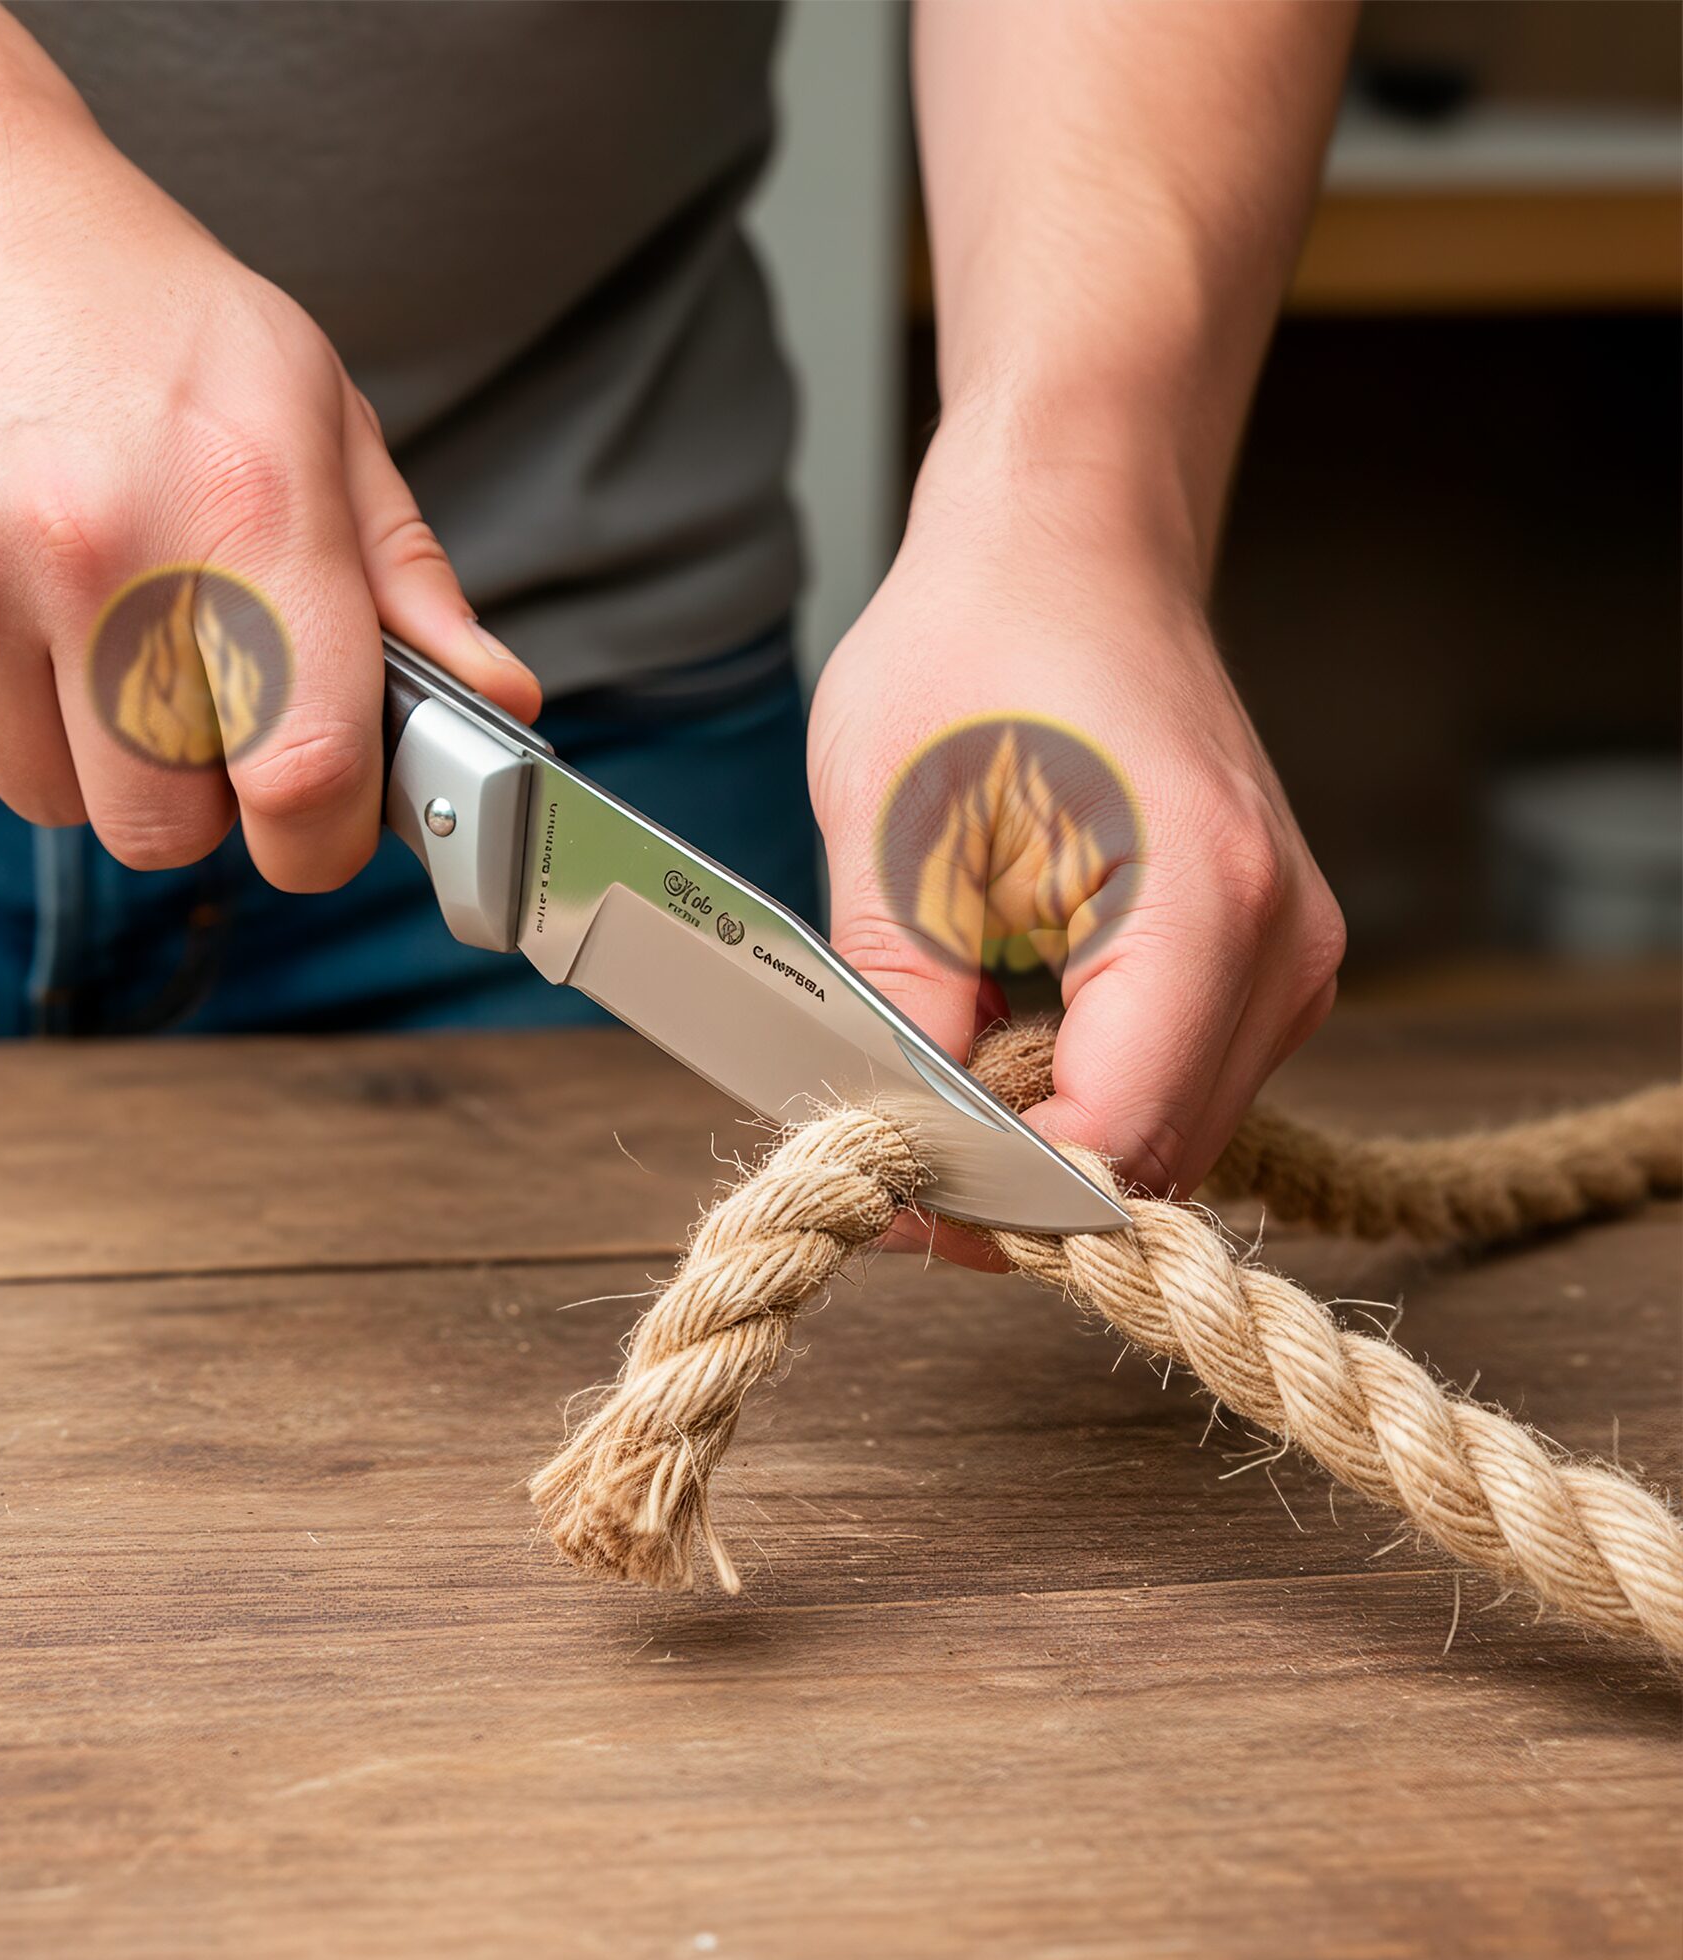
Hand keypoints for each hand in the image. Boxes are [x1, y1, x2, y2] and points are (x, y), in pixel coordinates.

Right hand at [0, 72, 537, 890]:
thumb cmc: (147, 316)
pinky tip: (20, 598)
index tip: (322, 826)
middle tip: (209, 707)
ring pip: (59, 802)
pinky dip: (7, 707)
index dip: (322, 841)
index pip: (303, 776)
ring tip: (108, 630)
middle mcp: (94, 553)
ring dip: (100, 757)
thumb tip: (499, 707)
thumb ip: (408, 583)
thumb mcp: (317, 413)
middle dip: (204, 798)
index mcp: (245, 509)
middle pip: (166, 830)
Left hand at [809, 428, 1344, 1205]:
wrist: (1063, 545)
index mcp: (1205, 906)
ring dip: (1050, 1132)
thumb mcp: (894, 839)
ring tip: (937, 1080)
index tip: (890, 1188)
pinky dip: (1085, 1083)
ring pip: (1169, 1127)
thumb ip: (905, 1015)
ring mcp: (1290, 949)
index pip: (1115, 1139)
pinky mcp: (1260, 948)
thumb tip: (906, 1149)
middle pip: (1155, 1154)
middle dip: (1017, 1177)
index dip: (993, 1194)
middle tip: (891, 1152)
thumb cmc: (972, 650)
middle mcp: (1283, 943)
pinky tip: (1001, 1039)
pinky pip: (1178, 1071)